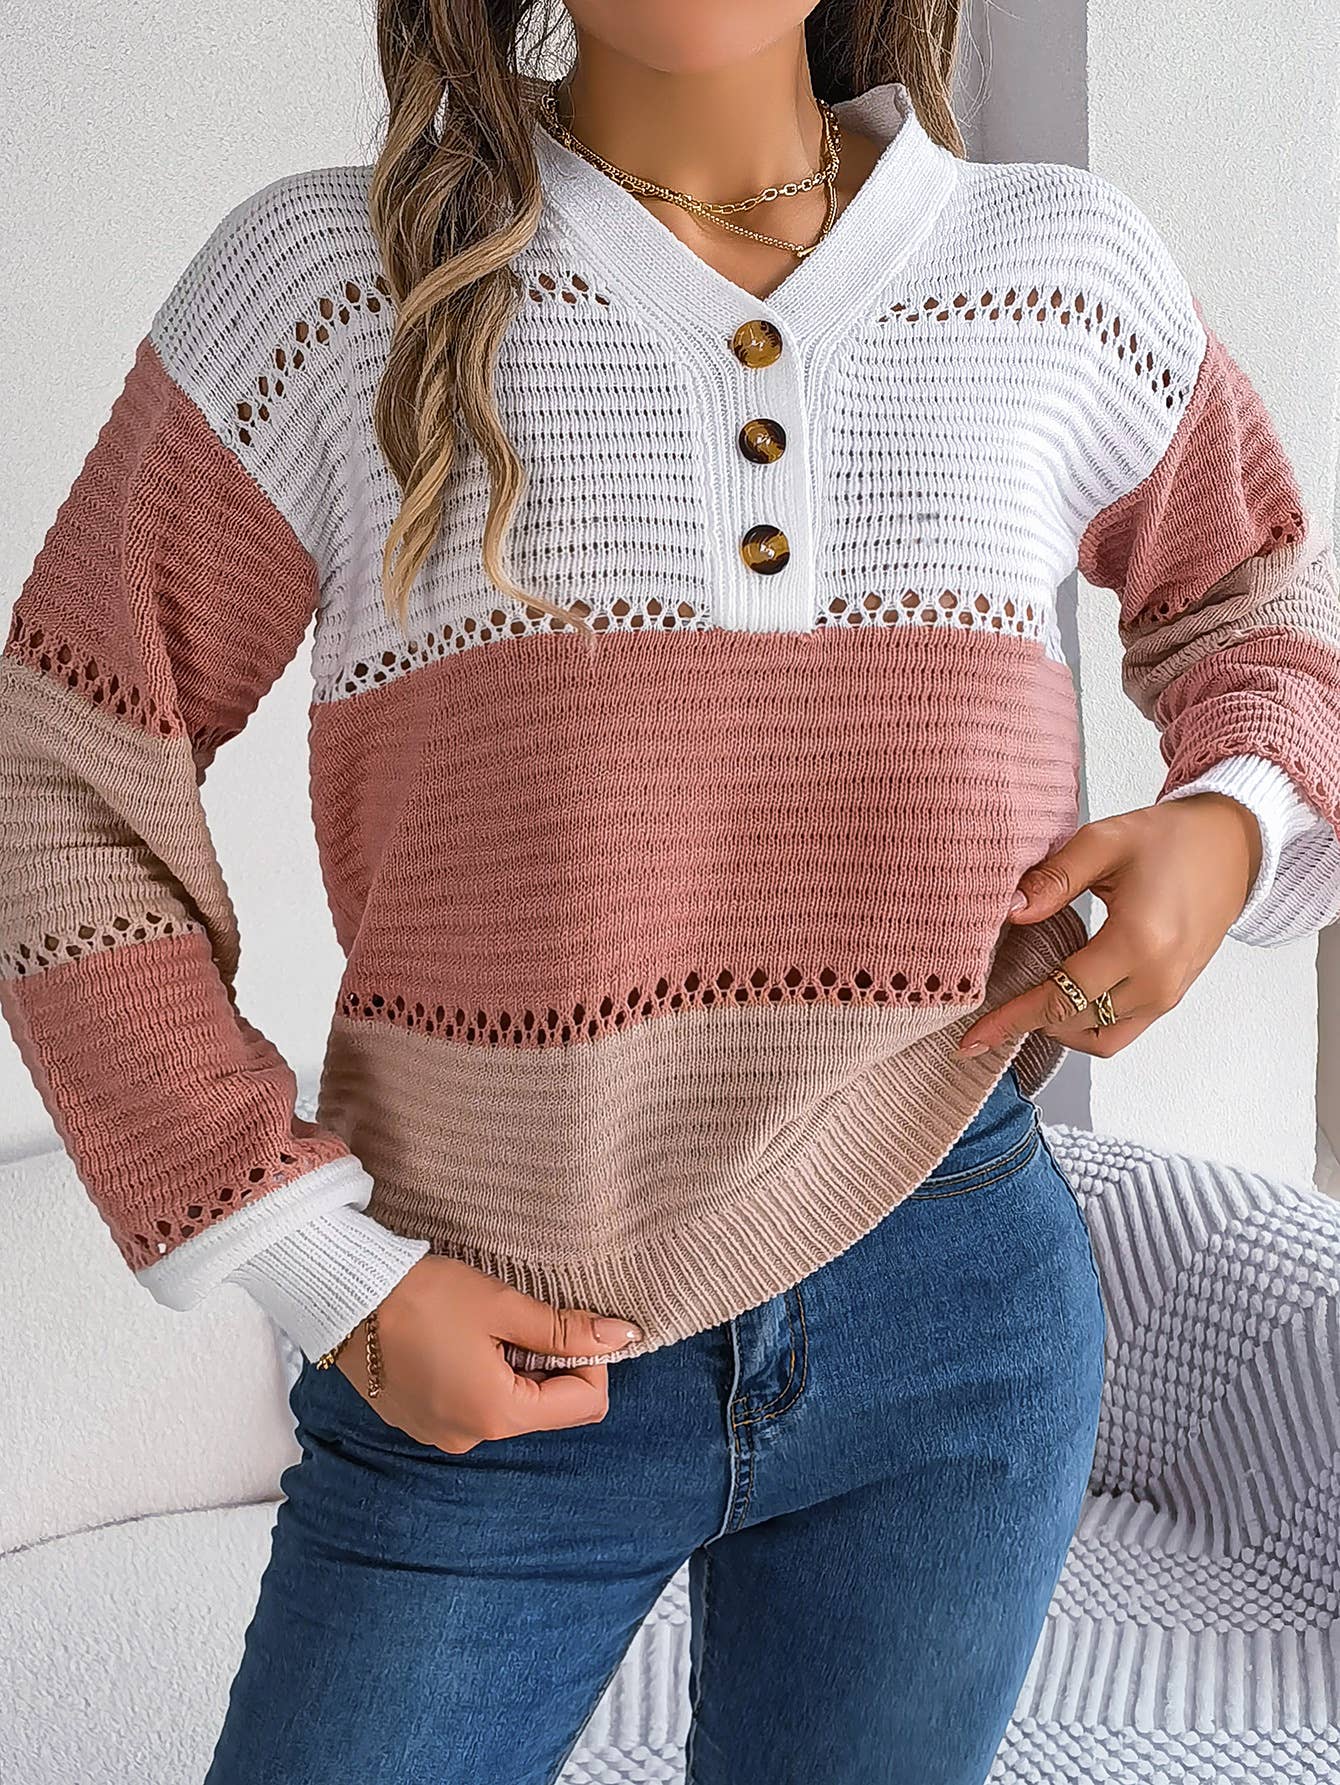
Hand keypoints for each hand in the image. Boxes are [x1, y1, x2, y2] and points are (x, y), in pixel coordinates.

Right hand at [334, 1255, 642, 1453]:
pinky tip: (458, 1338)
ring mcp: (441, 1434)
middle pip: (546, 1409)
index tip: (571, 1324)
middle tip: (524, 1318)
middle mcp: (470, 1438)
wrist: (343, 1297)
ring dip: (515, 1368)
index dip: (591, 1362)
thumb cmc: (422, 1296)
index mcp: (497, 1414)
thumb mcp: (503, 1306)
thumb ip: (565, 1330)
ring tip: (485, 1325)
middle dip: (550, 1364)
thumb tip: (623, 1337)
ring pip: (509, 1406)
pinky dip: (482, 1375)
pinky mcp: (420, 1421)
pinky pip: (473, 1405)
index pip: (583, 1405)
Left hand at [956, 791, 1261, 1059]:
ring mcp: (1170, 993)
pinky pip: (1122, 1030)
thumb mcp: (1103, 841)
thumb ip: (1054, 878)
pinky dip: (1087, 1025)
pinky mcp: (1174, 995)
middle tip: (988, 1011)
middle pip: (1075, 1024)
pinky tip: (1061, 996)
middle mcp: (1158, 979)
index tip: (972, 1038)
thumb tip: (1010, 912)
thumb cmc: (1168, 839)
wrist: (1231, 846)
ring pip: (1100, 1040)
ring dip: (1058, 1028)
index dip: (1012, 1018)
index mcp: (1138, 940)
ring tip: (1025, 1001)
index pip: (1060, 996)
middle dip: (1027, 1023)